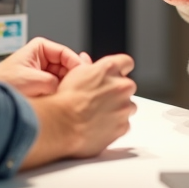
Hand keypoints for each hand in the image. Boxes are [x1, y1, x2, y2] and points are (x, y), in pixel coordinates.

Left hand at [0, 37, 90, 97]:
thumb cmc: (3, 82)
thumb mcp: (34, 80)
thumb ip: (55, 83)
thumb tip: (68, 89)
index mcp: (40, 48)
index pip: (66, 54)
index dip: (76, 65)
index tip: (83, 76)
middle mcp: (43, 59)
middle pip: (67, 67)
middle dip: (71, 78)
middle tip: (78, 89)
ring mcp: (43, 73)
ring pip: (63, 79)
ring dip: (65, 88)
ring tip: (68, 96)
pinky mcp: (41, 87)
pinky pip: (56, 89)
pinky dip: (59, 95)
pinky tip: (61, 100)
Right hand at [22, 54, 137, 168]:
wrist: (60, 125)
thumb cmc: (64, 100)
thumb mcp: (73, 74)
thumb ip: (87, 66)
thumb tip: (88, 61)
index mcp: (109, 69)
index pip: (126, 62)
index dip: (121, 69)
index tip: (116, 75)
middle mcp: (121, 86)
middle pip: (127, 86)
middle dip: (118, 92)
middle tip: (100, 100)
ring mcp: (124, 107)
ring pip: (128, 106)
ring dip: (118, 109)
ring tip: (97, 115)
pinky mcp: (123, 126)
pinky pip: (124, 124)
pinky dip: (115, 126)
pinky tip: (99, 126)